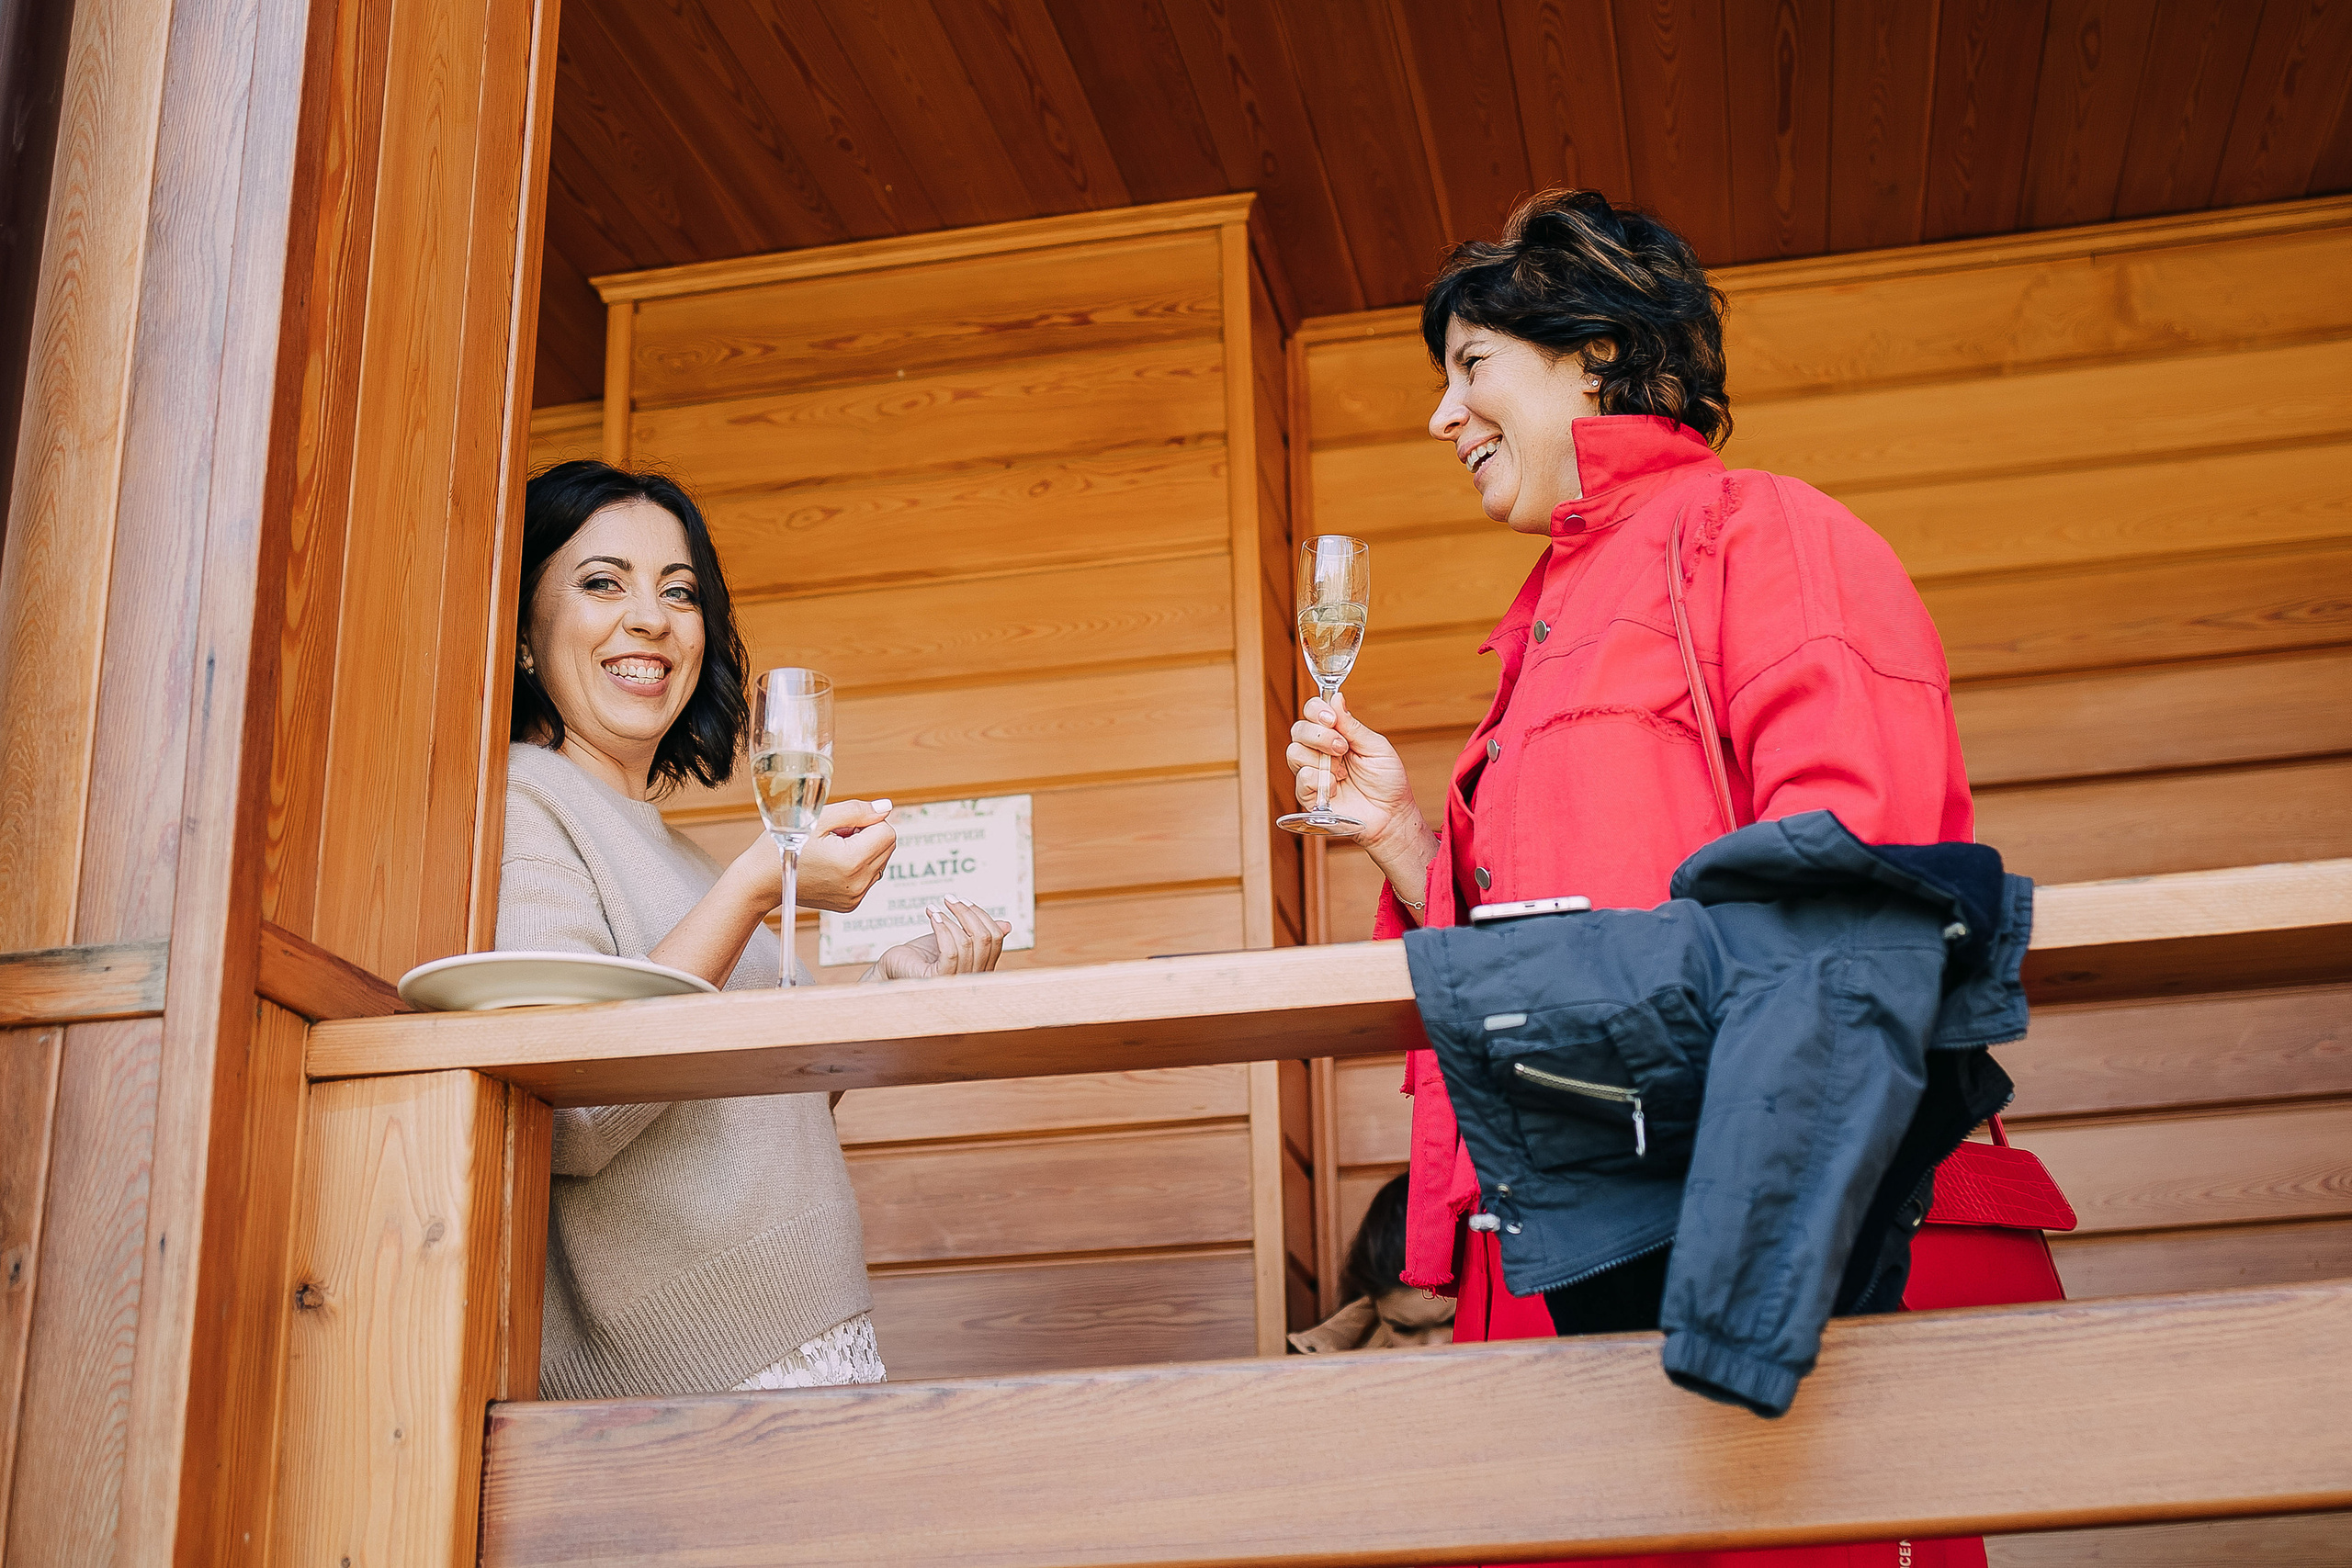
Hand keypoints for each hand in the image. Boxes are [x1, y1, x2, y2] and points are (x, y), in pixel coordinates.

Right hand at [727, 800, 895, 913]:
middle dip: (867, 835)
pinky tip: (832, 864)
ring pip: (880, 861)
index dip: (868, 821)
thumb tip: (885, 808)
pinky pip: (869, 877)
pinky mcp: (851, 904)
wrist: (762, 880)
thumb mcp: (818, 818)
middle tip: (836, 836)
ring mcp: (855, 897)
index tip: (844, 825)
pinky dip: (857, 866)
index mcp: (852, 861)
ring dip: (863, 850)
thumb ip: (856, 810)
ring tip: (833, 851)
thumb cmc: (783, 846)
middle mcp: (858, 883)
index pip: (888, 832)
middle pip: (888, 847)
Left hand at [870, 898, 1011, 980]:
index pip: (996, 939)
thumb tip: (1007, 925)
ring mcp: (957, 982)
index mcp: (982, 968)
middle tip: (949, 898)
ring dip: (951, 918)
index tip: (963, 901)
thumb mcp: (955, 939)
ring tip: (934, 908)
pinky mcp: (939, 981)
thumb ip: (978, 934)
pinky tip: (932, 916)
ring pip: (967, 943)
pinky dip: (942, 929)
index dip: (982, 916)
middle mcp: (974, 978)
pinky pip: (950, 951)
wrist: (894, 967)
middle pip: (985, 939)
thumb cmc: (922, 955)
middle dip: (967, 913)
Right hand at [1286, 691, 1419, 854]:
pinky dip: (1320, 779)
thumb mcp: (1376, 747)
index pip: (1312, 712)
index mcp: (1336, 735)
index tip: (1331, 718)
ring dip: (1321, 758)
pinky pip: (1302, 778)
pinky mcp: (1309, 795)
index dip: (1317, 710)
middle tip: (1342, 747)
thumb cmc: (1387, 782)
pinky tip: (1336, 786)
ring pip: (1294, 752)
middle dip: (1320, 735)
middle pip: (1298, 729)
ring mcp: (1313, 772)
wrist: (1391, 815)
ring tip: (1342, 771)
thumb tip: (1336, 698)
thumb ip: (1353, 725)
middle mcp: (1319, 751)